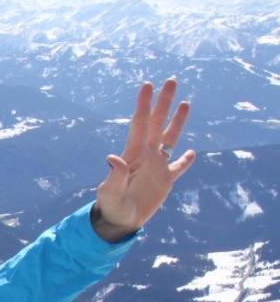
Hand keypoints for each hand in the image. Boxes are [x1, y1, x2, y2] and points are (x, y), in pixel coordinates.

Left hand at [93, 78, 195, 241]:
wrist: (119, 221)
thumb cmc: (110, 206)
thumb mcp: (110, 192)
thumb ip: (113, 176)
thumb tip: (112, 158)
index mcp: (133, 154)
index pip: (140, 123)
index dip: (144, 104)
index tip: (148, 85)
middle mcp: (146, 155)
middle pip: (158, 123)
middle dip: (164, 102)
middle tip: (171, 80)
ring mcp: (157, 166)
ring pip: (171, 138)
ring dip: (178, 121)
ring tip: (186, 103)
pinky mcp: (165, 180)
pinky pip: (178, 167)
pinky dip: (185, 160)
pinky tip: (192, 152)